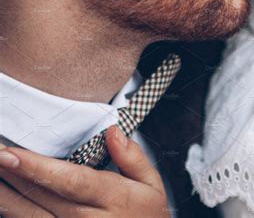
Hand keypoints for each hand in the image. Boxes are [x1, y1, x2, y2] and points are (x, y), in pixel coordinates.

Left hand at [0, 125, 168, 216]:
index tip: (10, 154)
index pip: (69, 181)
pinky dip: (17, 216)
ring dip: (8, 198)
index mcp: (112, 198)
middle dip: (12, 176)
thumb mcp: (152, 185)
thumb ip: (132, 157)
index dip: (36, 168)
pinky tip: (7, 202)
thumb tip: (113, 131)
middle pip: (42, 198)